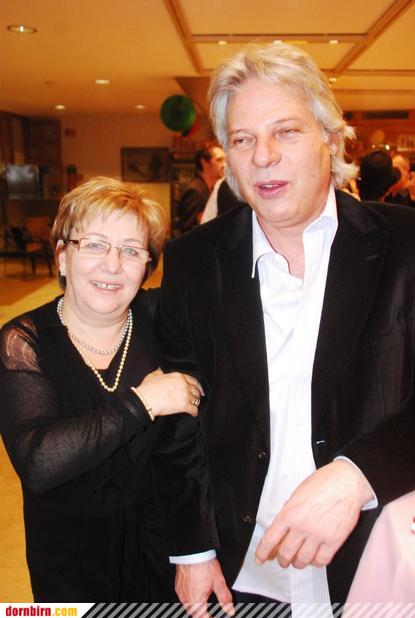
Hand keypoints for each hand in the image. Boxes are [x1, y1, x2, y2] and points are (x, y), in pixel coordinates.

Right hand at [136, 369, 203, 417]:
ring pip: (196, 399)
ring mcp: (184, 395)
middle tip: (197, 398)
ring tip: (194, 405)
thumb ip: (160, 371)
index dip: (197, 385)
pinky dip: (194, 412)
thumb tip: (161, 370)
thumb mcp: (153, 375)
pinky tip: (193, 413)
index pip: (193, 380)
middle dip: (197, 394)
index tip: (198, 389)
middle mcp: (184, 384)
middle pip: (195, 390)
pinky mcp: (184, 406)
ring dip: (195, 403)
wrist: (145, 400)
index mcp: (178, 376)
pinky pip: (194, 409)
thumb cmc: (148, 388)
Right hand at [175, 559, 233, 616]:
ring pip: (188, 606)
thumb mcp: (219, 582)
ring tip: (204, 600)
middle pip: (195, 614)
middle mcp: (186, 600)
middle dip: (203, 614)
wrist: (193, 552)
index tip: (215, 616)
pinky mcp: (177, 586)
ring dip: (196, 606)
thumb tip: (230, 611)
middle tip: (210, 611)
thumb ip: (225, 599)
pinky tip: (196, 590)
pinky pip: (183, 597)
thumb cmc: (204, 565)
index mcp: (196, 602)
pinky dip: (190, 597)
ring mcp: (181, 593)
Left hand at [255, 460, 374, 568]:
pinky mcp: (334, 541)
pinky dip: (315, 563)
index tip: (260, 559)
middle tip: (282, 560)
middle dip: (282, 560)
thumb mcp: (297, 494)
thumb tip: (281, 530)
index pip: (270, 538)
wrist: (346, 482)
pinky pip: (321, 561)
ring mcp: (318, 535)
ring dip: (298, 563)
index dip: (262, 552)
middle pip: (286, 554)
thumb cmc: (322, 483)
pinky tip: (314, 558)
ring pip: (302, 560)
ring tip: (298, 560)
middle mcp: (302, 526)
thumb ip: (288, 513)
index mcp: (289, 513)